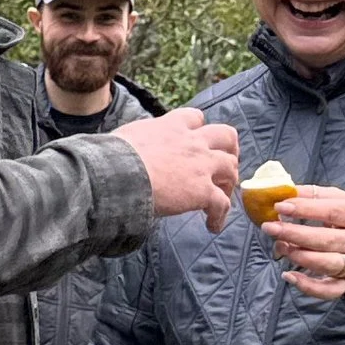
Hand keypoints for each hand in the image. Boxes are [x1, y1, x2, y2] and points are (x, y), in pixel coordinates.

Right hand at [115, 105, 241, 230]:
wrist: (119, 175)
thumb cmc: (113, 157)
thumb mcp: (128, 137)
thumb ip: (140, 140)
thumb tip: (127, 150)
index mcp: (171, 126)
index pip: (196, 118)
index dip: (200, 130)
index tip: (198, 141)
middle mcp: (192, 142)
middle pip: (226, 136)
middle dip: (230, 149)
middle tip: (223, 165)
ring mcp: (201, 165)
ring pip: (231, 168)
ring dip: (229, 182)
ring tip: (220, 198)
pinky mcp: (203, 191)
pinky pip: (222, 204)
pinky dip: (220, 215)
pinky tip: (212, 226)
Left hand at [268, 183, 344, 302]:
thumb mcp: (340, 200)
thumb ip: (313, 195)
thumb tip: (284, 192)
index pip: (332, 211)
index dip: (305, 209)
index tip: (279, 206)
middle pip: (327, 240)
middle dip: (295, 234)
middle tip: (269, 228)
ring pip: (327, 264)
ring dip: (298, 256)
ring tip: (279, 246)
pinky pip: (328, 290)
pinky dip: (308, 287)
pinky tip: (289, 276)